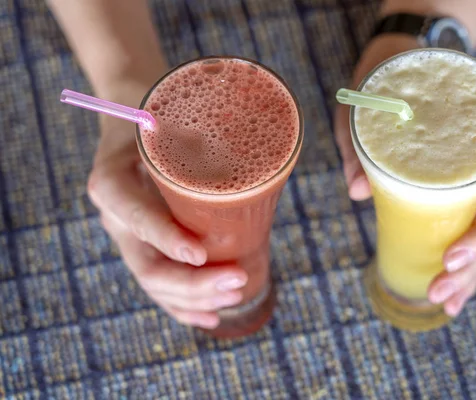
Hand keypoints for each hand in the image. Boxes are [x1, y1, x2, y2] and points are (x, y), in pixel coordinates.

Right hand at [87, 89, 246, 328]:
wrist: (136, 120)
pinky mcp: (144, 248)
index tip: (201, 255)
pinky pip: (160, 287)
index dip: (167, 239)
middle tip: (237, 281)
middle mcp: (114, 217)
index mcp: (112, 182)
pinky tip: (212, 317)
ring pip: (155, 284)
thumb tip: (261, 158)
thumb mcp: (170, 114)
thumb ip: (195, 135)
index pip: (136, 218)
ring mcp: (128, 238)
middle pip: (147, 266)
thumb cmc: (160, 114)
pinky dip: (184, 306)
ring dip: (195, 299)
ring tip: (235, 296)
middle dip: (192, 283)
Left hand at [335, 37, 475, 315]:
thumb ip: (359, 145)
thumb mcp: (365, 110)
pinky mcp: (454, 199)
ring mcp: (472, 183)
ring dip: (471, 274)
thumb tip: (355, 192)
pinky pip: (467, 235)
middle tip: (441, 284)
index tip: (457, 252)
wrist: (396, 70)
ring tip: (445, 303)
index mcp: (474, 139)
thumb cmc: (385, 88)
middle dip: (475, 258)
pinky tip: (449, 300)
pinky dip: (462, 270)